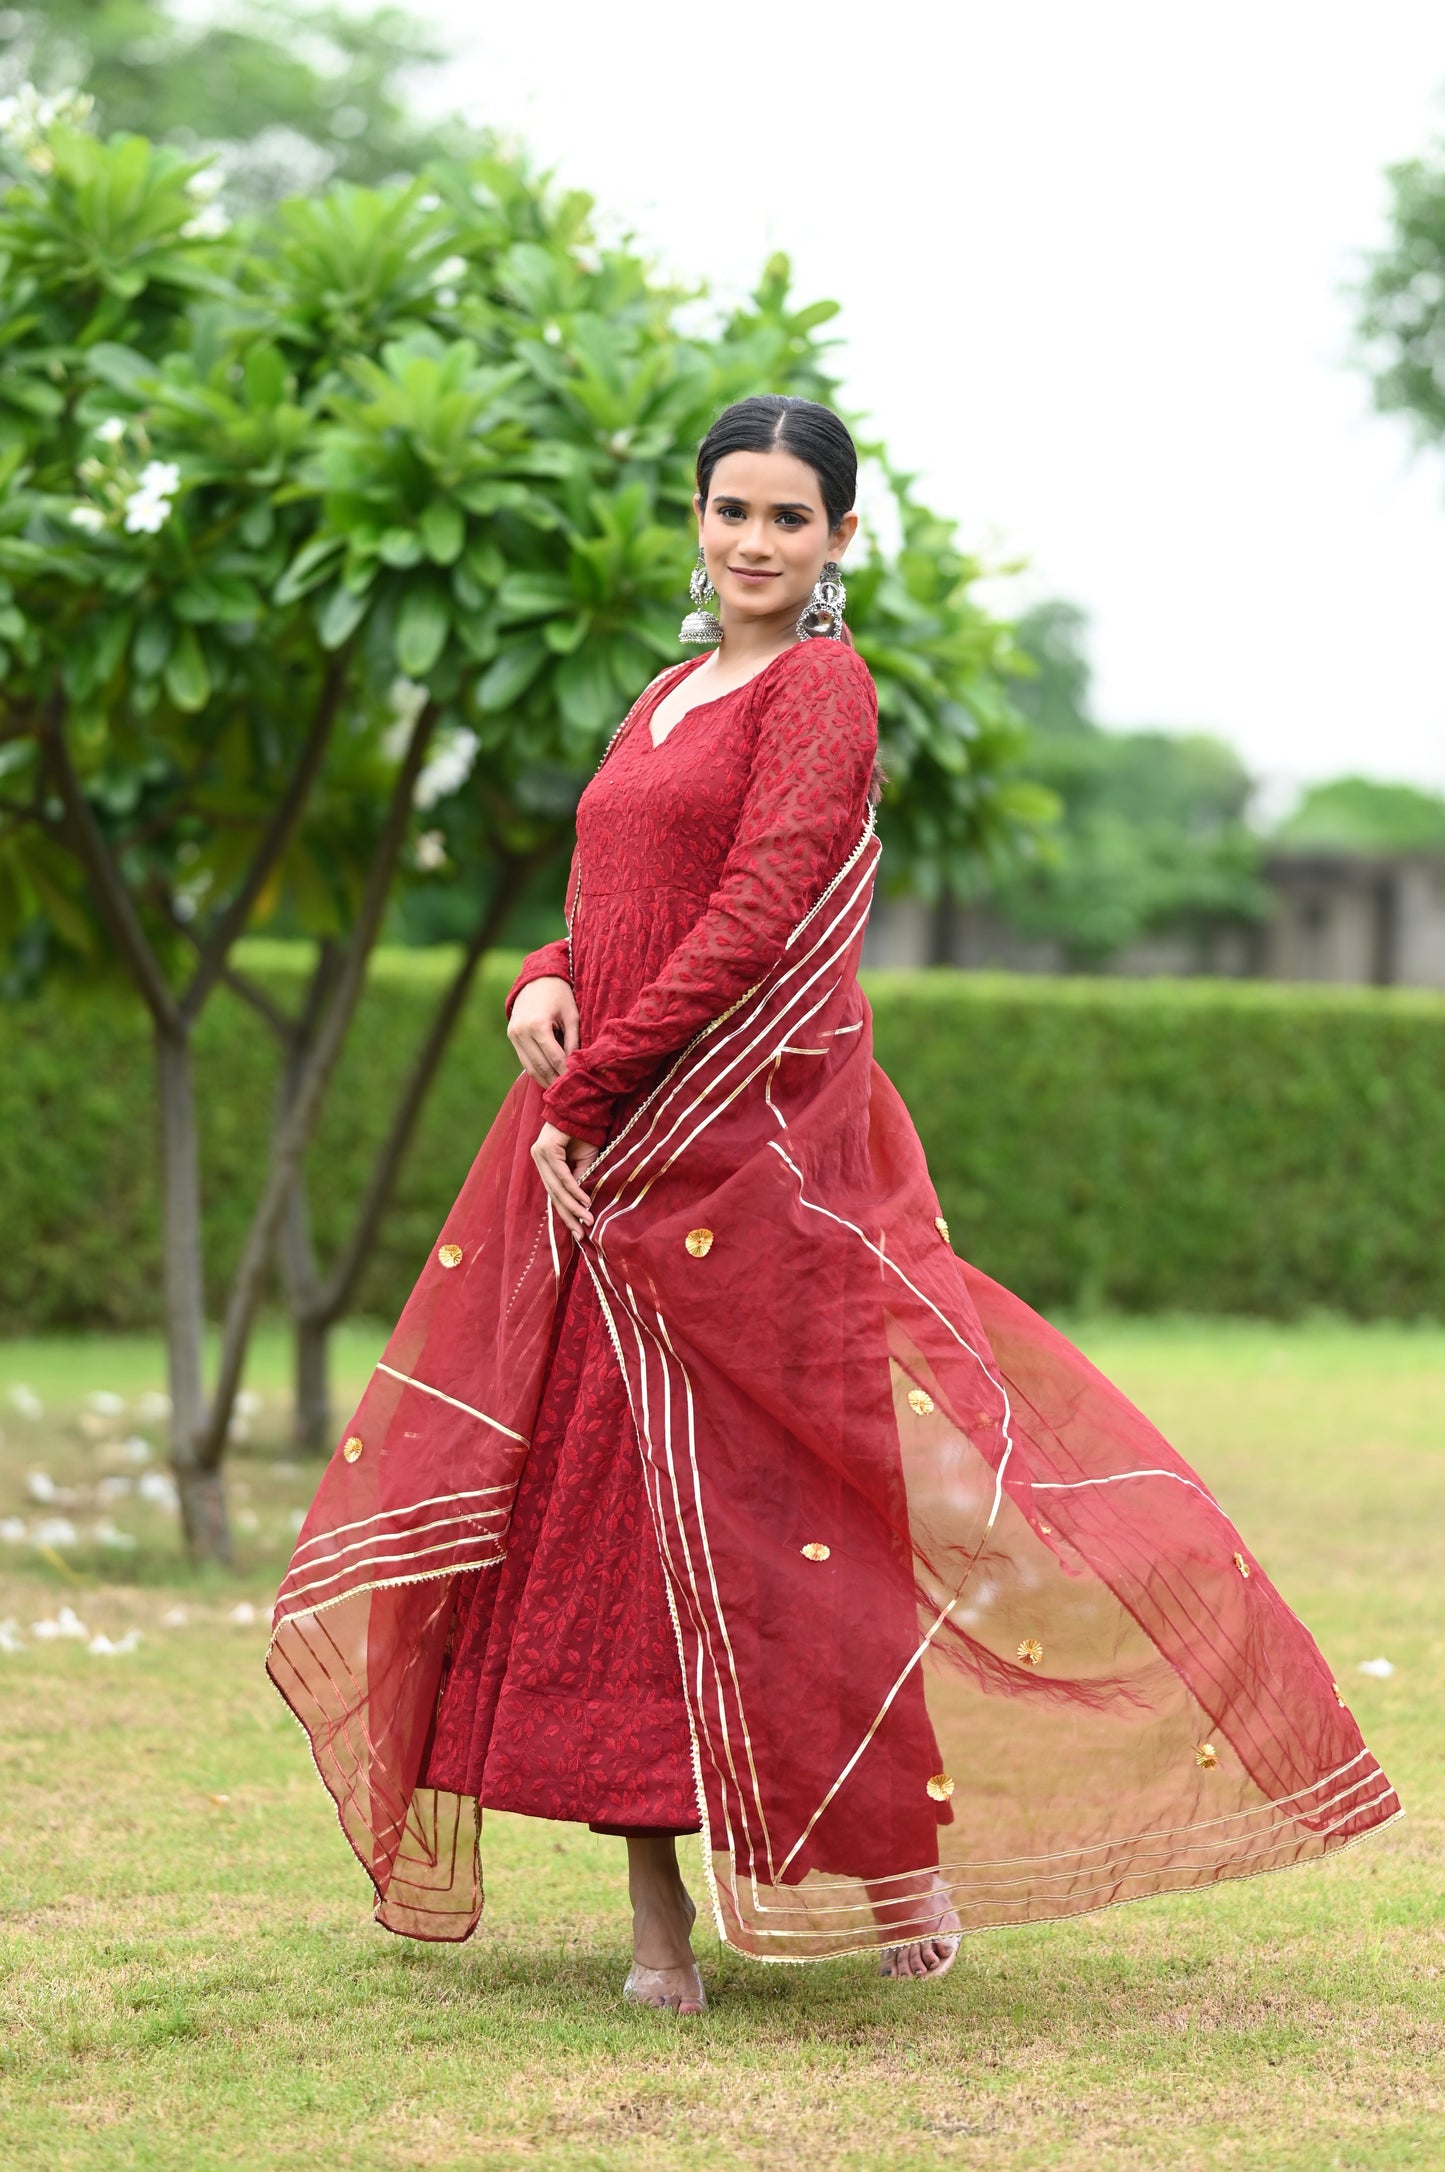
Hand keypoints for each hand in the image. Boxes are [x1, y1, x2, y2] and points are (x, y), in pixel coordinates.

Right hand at [508, 974, 578, 1087]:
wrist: (536, 978)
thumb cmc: (559, 994)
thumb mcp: (571, 1015)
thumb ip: (573, 1041)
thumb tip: (576, 1066)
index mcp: (537, 1025)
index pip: (554, 1058)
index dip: (566, 1074)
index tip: (577, 1085)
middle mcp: (521, 1032)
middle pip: (540, 1067)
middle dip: (555, 1081)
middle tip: (569, 1094)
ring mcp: (513, 1035)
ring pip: (529, 1067)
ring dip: (544, 1080)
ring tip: (559, 1091)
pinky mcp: (511, 1036)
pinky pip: (524, 1060)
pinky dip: (536, 1071)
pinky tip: (548, 1078)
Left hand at [531, 1122, 598, 1239]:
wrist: (584, 1106)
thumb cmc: (585, 1132)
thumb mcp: (585, 1160)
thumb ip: (580, 1178)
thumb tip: (580, 1202)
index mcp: (545, 1163)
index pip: (553, 1193)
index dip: (566, 1213)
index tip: (578, 1231)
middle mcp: (539, 1160)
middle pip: (553, 1195)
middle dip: (568, 1216)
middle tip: (580, 1234)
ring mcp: (540, 1154)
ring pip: (556, 1188)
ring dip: (573, 1206)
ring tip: (586, 1220)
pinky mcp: (546, 1150)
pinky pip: (562, 1175)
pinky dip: (574, 1189)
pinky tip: (584, 1202)